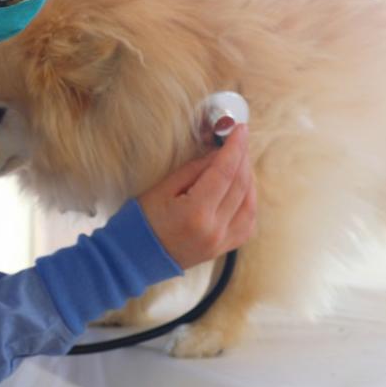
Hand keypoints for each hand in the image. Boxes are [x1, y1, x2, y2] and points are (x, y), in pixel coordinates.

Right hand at [138, 125, 256, 269]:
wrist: (135, 257)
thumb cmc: (142, 220)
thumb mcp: (162, 188)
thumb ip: (194, 170)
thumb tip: (218, 154)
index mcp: (196, 213)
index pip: (224, 172)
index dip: (234, 148)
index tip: (240, 129)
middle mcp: (214, 229)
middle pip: (239, 186)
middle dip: (242, 158)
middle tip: (240, 139)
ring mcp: (221, 242)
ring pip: (249, 204)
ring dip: (249, 179)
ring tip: (241, 161)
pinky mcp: (222, 248)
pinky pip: (247, 222)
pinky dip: (249, 201)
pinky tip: (243, 188)